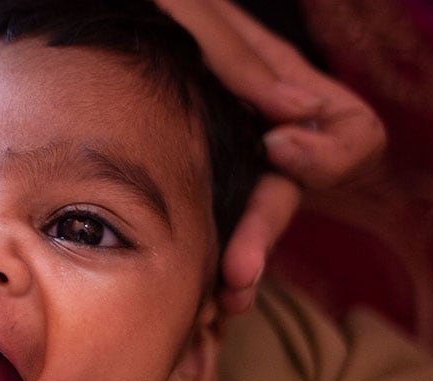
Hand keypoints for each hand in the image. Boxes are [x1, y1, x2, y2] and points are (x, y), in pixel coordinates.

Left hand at [157, 0, 386, 312]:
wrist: (80, 14)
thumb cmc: (152, 2)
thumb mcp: (196, 14)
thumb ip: (242, 60)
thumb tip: (297, 118)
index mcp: (280, 84)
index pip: (352, 133)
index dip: (328, 153)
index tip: (278, 147)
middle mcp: (259, 127)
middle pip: (288, 193)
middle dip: (264, 234)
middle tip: (238, 274)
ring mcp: (218, 156)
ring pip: (244, 221)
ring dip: (238, 259)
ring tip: (219, 299)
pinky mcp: (176, 177)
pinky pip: (203, 224)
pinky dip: (201, 257)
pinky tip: (187, 291)